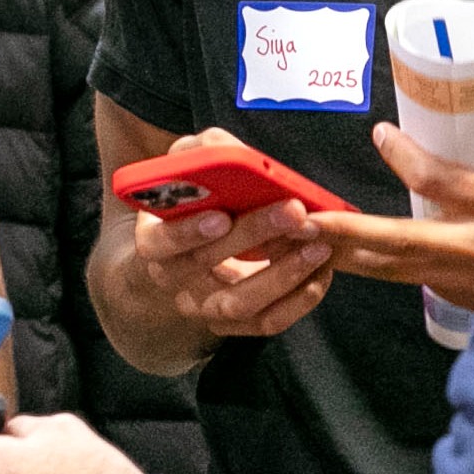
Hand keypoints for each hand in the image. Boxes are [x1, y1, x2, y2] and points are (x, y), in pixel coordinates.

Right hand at [122, 129, 332, 340]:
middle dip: (254, 236)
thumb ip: (201, 152)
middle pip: (207, 266)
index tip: (221, 216)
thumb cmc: (195, 197)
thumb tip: (224, 149)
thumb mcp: (189, 166)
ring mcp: (202, 307)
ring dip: (283, 275)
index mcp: (152, 240)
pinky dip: (298, 300)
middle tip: (295, 212)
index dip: (188, 232)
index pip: (160, 242)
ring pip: (239, 303)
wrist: (195, 245)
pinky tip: (320, 272)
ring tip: (319, 246)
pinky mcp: (235, 324)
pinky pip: (266, 322)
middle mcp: (172, 280)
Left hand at [302, 123, 473, 310]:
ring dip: (348, 260)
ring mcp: (449, 287)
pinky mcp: (457, 294)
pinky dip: (381, 265)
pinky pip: (408, 278)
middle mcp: (444, 271)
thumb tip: (383, 137)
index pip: (391, 234)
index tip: (308, 221)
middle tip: (286, 239)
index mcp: (454, 243)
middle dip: (328, 250)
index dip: (347, 228)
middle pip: (375, 263)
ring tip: (310, 243)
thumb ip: (434, 167)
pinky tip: (366, 255)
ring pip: (388, 273)